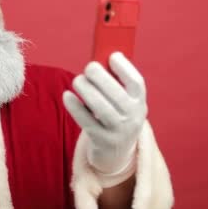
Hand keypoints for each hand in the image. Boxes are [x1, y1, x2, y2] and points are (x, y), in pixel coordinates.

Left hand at [63, 52, 146, 175]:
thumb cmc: (117, 115)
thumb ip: (116, 82)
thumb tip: (100, 58)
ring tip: (78, 80)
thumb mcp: (124, 102)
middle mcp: (132, 118)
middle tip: (89, 67)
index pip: (137, 83)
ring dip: (87, 90)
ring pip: (101, 108)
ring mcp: (118, 131)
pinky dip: (75, 107)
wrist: (116, 152)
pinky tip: (67, 95)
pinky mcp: (101, 140)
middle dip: (101, 77)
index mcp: (140, 103)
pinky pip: (86, 121)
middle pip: (117, 94)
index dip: (125, 68)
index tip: (112, 56)